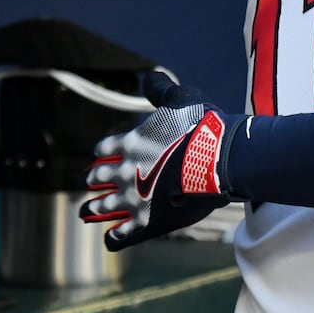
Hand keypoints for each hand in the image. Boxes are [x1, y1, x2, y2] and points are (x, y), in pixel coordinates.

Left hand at [80, 71, 240, 251]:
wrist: (221, 159)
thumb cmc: (203, 127)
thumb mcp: (181, 98)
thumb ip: (160, 90)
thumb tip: (148, 75)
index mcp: (129, 143)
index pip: (102, 150)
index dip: (104, 152)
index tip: (107, 155)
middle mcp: (123, 172)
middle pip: (94, 178)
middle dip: (94, 179)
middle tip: (96, 182)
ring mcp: (132, 200)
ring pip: (99, 208)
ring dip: (95, 208)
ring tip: (92, 210)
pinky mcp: (145, 223)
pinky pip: (117, 237)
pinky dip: (113, 237)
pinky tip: (113, 236)